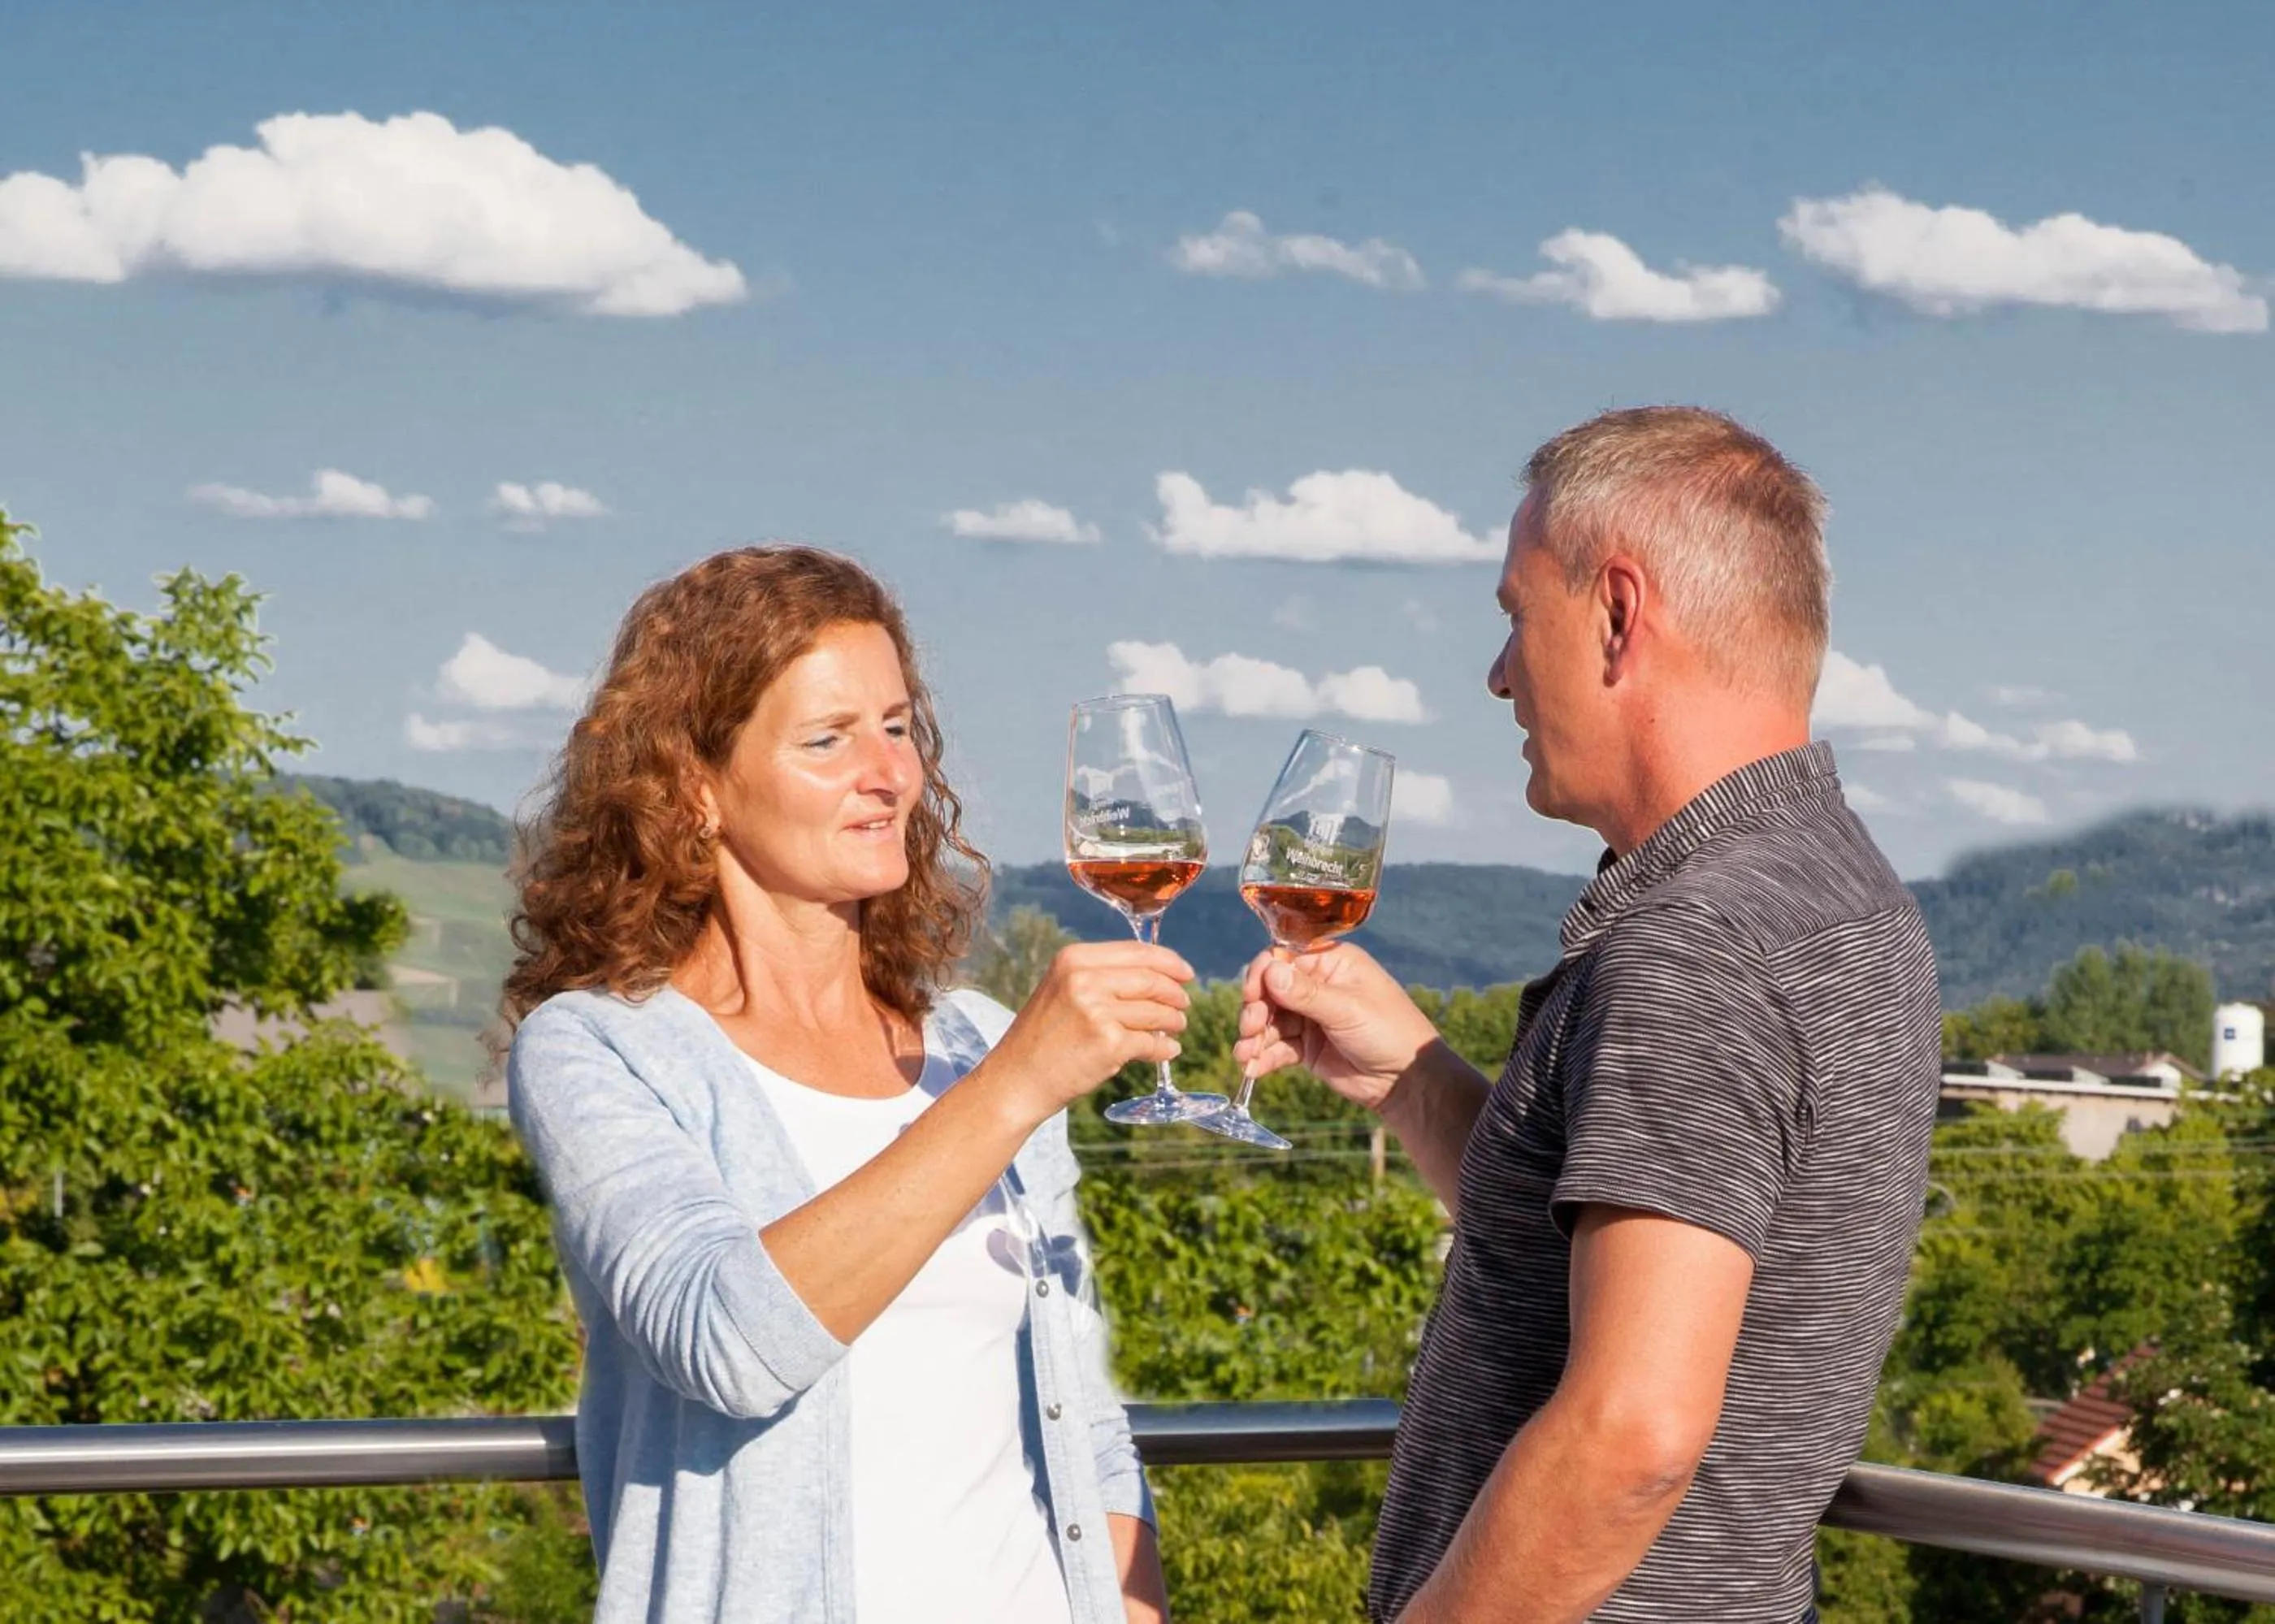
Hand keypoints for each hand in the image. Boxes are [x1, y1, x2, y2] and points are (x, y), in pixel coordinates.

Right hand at [982, 941, 1193, 1118]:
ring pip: (1156, 1011)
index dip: (1168, 961)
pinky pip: (1151, 1043)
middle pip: (1151, 980)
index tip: (1186, 973)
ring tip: (1176, 1027)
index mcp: (1073, 959)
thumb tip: (1158, 976)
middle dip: (1175, 993)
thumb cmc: (1043, 1038)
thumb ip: (1102, 977)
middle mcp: (1084, 979)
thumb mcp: (1062, 990)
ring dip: (1173, 1021)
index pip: (1136, 952)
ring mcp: (1097, 1012)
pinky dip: (1164, 1048)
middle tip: (1184, 1004)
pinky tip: (1168, 1050)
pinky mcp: (1108, 1044)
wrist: (1017, 1079)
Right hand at [1233, 942, 1438, 1113]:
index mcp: (1332, 962)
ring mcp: (1310, 1017)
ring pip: (1269, 1021)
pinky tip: (1252, 1069)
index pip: (1284, 958)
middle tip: (1251, 1030)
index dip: (1263, 975)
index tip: (1251, 996)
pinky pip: (1276, 1047)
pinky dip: (1262, 1057)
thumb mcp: (1348, 1009)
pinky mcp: (1306, 1046)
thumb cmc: (1389, 1032)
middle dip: (1255, 1010)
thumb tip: (1270, 970)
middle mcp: (1317, 985)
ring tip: (1245, 1056)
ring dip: (1253, 1037)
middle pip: (1270, 990)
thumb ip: (1306, 993)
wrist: (1406, 1080)